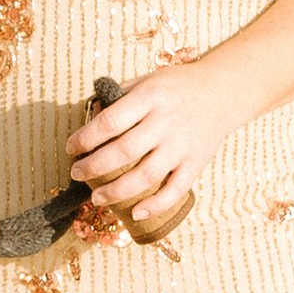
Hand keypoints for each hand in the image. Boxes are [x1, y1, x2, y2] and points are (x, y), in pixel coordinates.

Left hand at [70, 62, 235, 228]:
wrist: (223, 91)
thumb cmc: (176, 86)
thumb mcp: (147, 80)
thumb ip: (119, 97)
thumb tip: (89, 117)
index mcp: (150, 97)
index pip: (110, 122)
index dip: (85, 138)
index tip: (71, 148)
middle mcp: (166, 121)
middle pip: (124, 151)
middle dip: (94, 167)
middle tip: (77, 174)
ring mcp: (183, 144)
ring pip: (146, 175)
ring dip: (117, 191)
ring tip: (97, 198)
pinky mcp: (197, 163)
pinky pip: (176, 190)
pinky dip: (155, 205)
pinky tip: (135, 213)